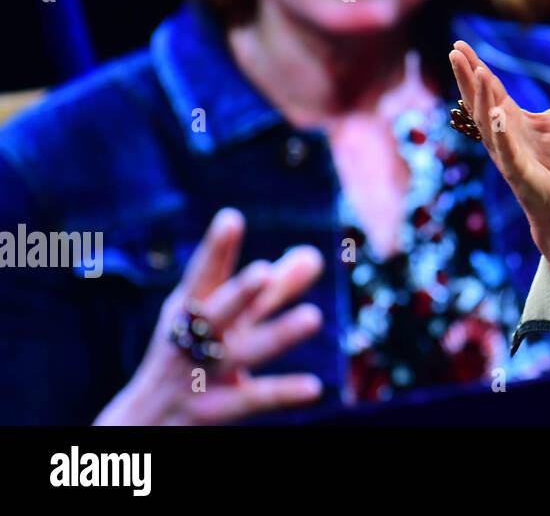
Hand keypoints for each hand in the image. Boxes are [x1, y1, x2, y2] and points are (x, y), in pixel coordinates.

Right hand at [94, 208, 324, 424]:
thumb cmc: (192, 359)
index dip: (216, 250)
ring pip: (239, 355)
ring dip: (275, 336)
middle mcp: (192, 340)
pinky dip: (281, 393)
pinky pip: (250, 401)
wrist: (140, 426)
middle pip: (216, 314)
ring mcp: (198, 377)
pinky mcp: (210, 412)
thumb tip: (315, 255)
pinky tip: (315, 388)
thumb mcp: (228, 322)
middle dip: (237, 293)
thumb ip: (273, 290)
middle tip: (262, 272)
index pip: (204, 276)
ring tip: (313, 317)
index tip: (230, 218)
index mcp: (191, 311)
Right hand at [449, 40, 549, 231]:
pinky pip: (506, 151)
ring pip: (488, 122)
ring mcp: (505, 152)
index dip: (474, 66)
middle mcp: (499, 132)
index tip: (458, 44)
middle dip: (467, 76)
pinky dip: (501, 134)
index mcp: (507, 117)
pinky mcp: (516, 171)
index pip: (489, 87)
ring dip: (483, 98)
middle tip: (455, 51)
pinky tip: (497, 116)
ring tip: (480, 72)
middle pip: (479, 100)